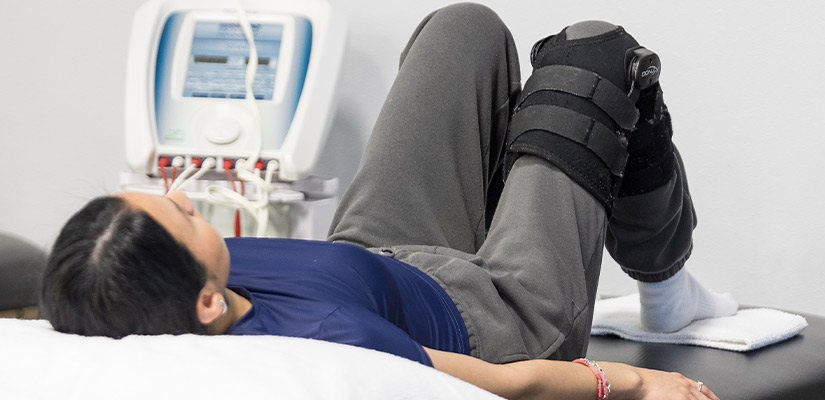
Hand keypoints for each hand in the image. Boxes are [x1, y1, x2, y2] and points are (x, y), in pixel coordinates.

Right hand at [601, 362, 719, 399]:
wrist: (634, 380)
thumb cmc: (640, 381)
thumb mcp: (659, 380)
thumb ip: (668, 386)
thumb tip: (669, 393)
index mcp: (679, 379)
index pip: (703, 389)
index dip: (712, 397)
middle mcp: (684, 384)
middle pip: (706, 397)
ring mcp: (683, 392)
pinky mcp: (680, 399)